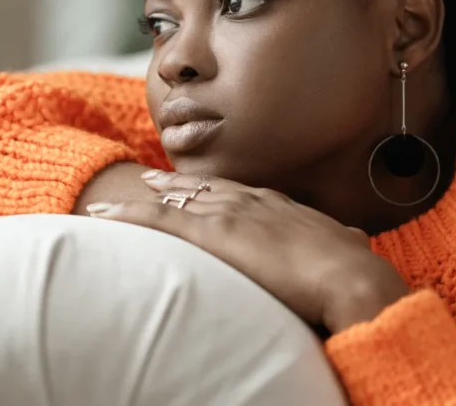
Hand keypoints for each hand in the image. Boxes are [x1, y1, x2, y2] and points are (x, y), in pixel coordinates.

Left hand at [86, 170, 410, 333]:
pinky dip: (125, 215)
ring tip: (130, 187)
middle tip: (155, 177)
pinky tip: (102, 213)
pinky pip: (156, 220)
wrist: (350, 278)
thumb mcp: (348, 248)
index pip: (241, 193)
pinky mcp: (210, 233)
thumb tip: (352, 240)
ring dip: (150, 194)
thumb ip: (341, 242)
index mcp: (282, 206)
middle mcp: (252, 202)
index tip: (203, 186)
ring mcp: (229, 214)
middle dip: (179, 182)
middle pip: (206, 187)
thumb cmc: (353, 270)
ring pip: (178, 198)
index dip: (219, 189)